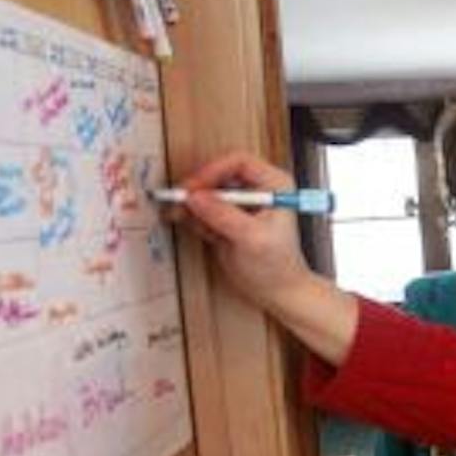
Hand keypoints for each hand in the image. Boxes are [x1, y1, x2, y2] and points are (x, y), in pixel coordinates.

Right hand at [170, 151, 312, 304]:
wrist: (278, 293)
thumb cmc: (277, 266)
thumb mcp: (251, 238)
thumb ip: (223, 215)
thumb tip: (194, 197)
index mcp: (274, 184)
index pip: (239, 162)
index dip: (214, 170)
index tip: (195, 187)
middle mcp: (258, 190)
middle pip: (220, 175)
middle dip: (199, 187)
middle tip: (179, 200)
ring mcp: (240, 206)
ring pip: (209, 193)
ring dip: (192, 203)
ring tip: (177, 213)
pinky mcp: (227, 221)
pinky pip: (204, 211)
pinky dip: (193, 216)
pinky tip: (185, 222)